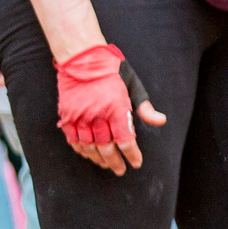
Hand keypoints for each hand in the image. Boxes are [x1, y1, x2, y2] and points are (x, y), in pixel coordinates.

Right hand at [55, 43, 166, 173]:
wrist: (82, 58)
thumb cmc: (113, 71)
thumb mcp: (134, 86)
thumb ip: (145, 108)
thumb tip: (161, 121)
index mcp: (116, 109)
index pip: (125, 140)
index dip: (132, 155)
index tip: (136, 164)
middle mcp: (97, 115)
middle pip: (106, 148)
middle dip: (115, 162)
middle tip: (120, 170)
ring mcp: (79, 116)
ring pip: (88, 146)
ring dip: (97, 158)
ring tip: (105, 164)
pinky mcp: (66, 115)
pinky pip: (72, 139)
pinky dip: (81, 149)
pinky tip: (88, 154)